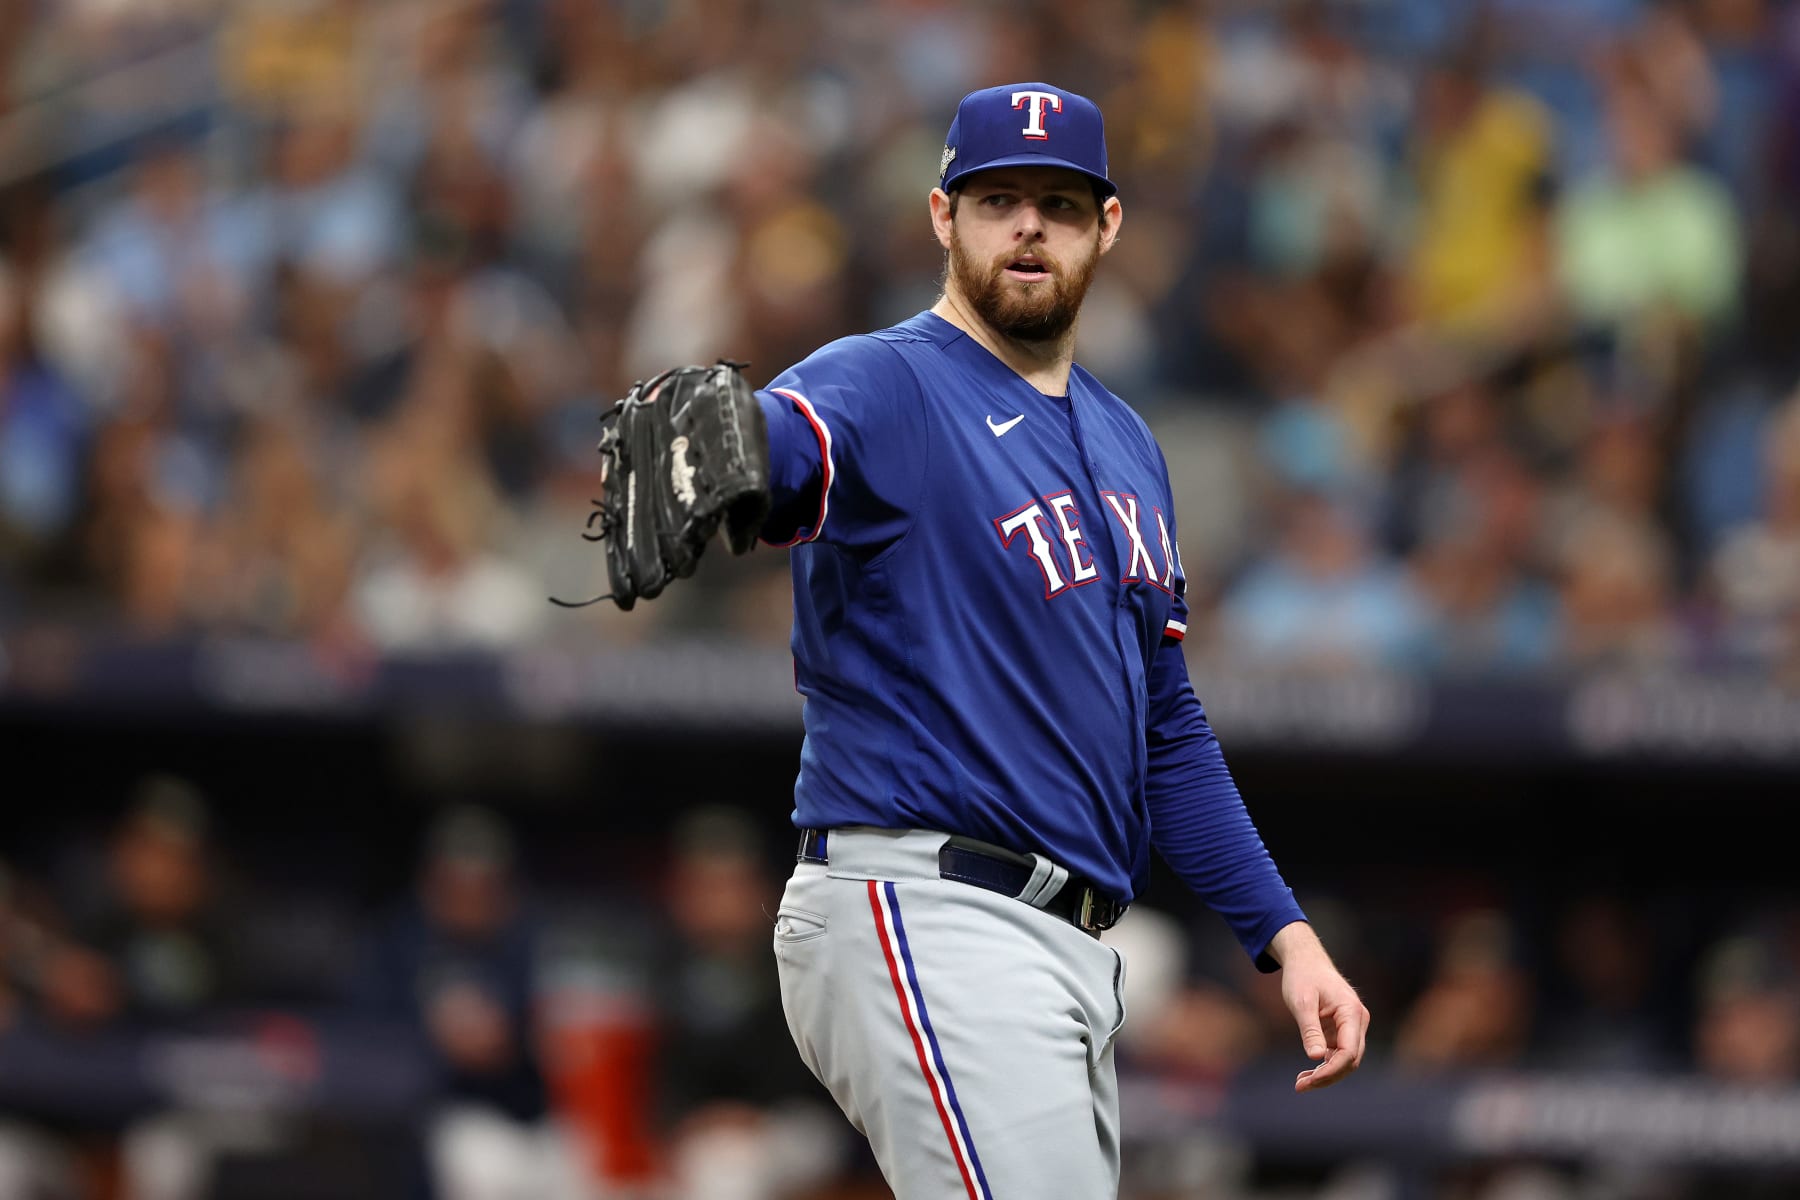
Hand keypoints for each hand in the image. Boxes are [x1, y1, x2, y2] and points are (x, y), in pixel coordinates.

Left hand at [1269, 921, 1368, 1092]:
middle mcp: (1358, 1021)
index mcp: (1352, 1012)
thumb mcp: (1301, 1001)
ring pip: (1346, 1060)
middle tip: (1300, 1086)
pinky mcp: (1343, 1031)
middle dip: (1328, 1077)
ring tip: (1301, 1083)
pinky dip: (1324, 1066)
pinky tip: (1306, 1075)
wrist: (1305, 961)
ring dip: (1326, 1074)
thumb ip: (1310, 1029)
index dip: (1331, 1070)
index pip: (1349, 1051)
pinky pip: (1338, 1054)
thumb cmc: (1303, 977)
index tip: (1310, 1080)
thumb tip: (1315, 1058)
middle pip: (1350, 1060)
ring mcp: (1352, 1027)